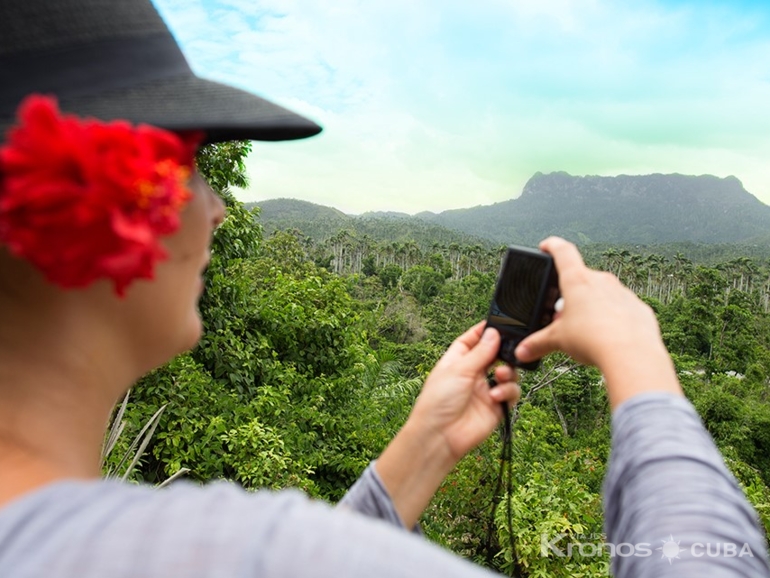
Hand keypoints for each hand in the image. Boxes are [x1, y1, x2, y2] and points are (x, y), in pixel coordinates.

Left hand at [374, 322, 518, 527]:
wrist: (440, 436)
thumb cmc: (438, 402)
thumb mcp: (458, 370)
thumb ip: (480, 352)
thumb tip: (493, 332)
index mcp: (457, 361)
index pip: (472, 340)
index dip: (484, 332)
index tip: (499, 323)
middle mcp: (472, 374)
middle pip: (494, 355)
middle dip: (503, 352)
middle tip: (509, 350)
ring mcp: (484, 390)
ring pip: (507, 373)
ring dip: (507, 372)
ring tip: (499, 376)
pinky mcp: (496, 407)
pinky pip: (511, 393)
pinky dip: (507, 391)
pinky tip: (496, 396)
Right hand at [515, 236, 680, 408]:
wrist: (631, 356)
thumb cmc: (594, 340)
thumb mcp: (558, 340)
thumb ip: (538, 343)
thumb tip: (523, 351)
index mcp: (578, 281)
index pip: (562, 252)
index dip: (552, 246)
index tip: (546, 246)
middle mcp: (601, 281)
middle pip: (581, 280)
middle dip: (570, 296)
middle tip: (562, 316)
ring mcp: (623, 293)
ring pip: (602, 295)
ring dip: (592, 307)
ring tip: (585, 331)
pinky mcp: (638, 309)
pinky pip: (622, 309)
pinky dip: (613, 320)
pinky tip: (608, 338)